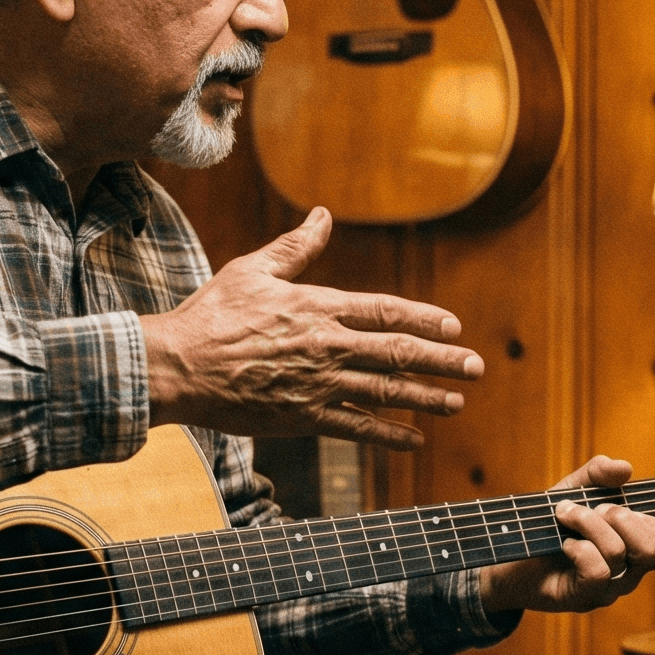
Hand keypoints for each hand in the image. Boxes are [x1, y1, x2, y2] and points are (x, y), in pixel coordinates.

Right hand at [141, 208, 483, 449]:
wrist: (178, 366)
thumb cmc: (212, 315)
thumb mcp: (254, 270)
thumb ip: (296, 247)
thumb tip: (322, 215)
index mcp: (319, 307)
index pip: (386, 311)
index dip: (425, 320)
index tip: (453, 327)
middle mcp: (327, 346)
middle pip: (398, 353)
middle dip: (442, 361)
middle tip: (476, 367)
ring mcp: (318, 384)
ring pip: (386, 392)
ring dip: (426, 398)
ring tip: (456, 402)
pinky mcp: (303, 417)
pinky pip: (357, 429)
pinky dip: (389, 435)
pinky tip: (415, 439)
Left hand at [475, 457, 654, 613]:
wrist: (510, 552)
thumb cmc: (549, 523)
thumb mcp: (574, 488)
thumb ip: (599, 473)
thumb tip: (625, 468)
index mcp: (635, 547)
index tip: (628, 506)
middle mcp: (629, 572)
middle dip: (624, 517)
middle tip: (597, 508)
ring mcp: (608, 588)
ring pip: (618, 553)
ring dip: (589, 523)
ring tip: (566, 515)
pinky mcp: (584, 597)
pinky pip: (597, 570)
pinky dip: (579, 548)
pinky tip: (565, 543)